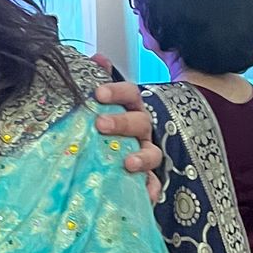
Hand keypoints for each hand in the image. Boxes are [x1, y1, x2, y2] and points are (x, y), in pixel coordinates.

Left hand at [92, 60, 161, 204]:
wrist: (120, 151)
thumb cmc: (110, 123)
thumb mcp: (103, 103)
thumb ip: (98, 79)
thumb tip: (97, 58)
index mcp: (131, 107)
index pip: (129, 93)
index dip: (116, 91)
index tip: (98, 93)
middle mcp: (143, 128)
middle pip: (139, 122)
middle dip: (122, 122)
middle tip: (100, 124)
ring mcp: (148, 152)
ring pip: (152, 153)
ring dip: (141, 157)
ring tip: (127, 163)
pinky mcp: (149, 177)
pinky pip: (155, 183)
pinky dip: (152, 189)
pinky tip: (147, 195)